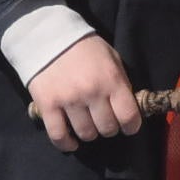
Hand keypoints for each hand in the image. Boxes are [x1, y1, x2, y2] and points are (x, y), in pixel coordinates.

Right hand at [29, 34, 141, 151]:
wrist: (48, 36)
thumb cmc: (85, 48)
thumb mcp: (112, 59)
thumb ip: (120, 83)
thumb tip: (127, 109)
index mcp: (111, 80)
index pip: (128, 116)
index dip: (131, 126)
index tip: (127, 126)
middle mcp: (92, 92)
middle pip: (107, 128)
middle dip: (109, 128)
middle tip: (104, 121)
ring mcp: (69, 100)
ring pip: (86, 134)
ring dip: (89, 133)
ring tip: (87, 124)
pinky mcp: (48, 106)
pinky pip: (59, 136)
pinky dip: (67, 144)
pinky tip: (71, 142)